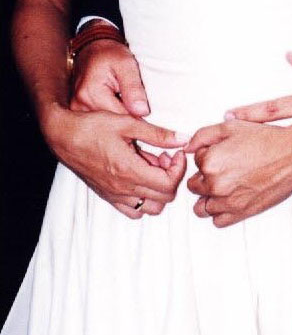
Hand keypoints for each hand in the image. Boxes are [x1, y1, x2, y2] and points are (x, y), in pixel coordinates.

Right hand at [43, 102, 187, 219]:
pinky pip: (133, 211)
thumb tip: (183, 139)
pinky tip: (140, 177)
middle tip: (166, 157)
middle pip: (164, 198)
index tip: (176, 152)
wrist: (64, 136)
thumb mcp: (128, 123)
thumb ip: (158, 134)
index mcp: (130, 170)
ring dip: (159, 191)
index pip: (169, 184)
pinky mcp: (108, 196)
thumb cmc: (93, 127)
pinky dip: (144, 199)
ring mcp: (115, 195)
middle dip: (172, 177)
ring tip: (153, 167)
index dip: (179, 168)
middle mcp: (123, 188)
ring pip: (150, 209)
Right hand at [70, 34, 149, 117]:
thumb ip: (133, 88)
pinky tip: (118, 112)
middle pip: (111, 125)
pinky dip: (110, 120)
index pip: (120, 118)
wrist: (94, 49)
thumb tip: (141, 112)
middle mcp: (80, 104)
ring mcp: (77, 110)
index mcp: (91, 93)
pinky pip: (99, 122)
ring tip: (128, 109)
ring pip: (105, 127)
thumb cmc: (111, 54)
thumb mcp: (126, 64)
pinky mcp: (78, 111)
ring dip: (118, 123)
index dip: (136, 119)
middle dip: (127, 122)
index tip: (147, 116)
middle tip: (140, 111)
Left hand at [186, 118, 291, 227]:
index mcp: (210, 162)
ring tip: (224, 185)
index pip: (195, 162)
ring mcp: (227, 202)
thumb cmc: (265, 139)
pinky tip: (230, 198)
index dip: (207, 155)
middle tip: (224, 168)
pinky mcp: (240, 213)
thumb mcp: (231, 127)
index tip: (222, 153)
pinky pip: (217, 221)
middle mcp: (215, 184)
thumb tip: (187, 147)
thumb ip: (203, 135)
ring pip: (201, 207)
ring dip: (208, 197)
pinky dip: (220, 211)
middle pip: (194, 185)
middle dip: (204, 177)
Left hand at [226, 50, 291, 183]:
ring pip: (288, 159)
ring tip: (241, 169)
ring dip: (266, 161)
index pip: (273, 109)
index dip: (249, 113)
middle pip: (273, 136)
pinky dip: (291, 177)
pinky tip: (278, 184)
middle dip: (248, 140)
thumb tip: (290, 55)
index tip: (228, 116)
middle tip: (225, 144)